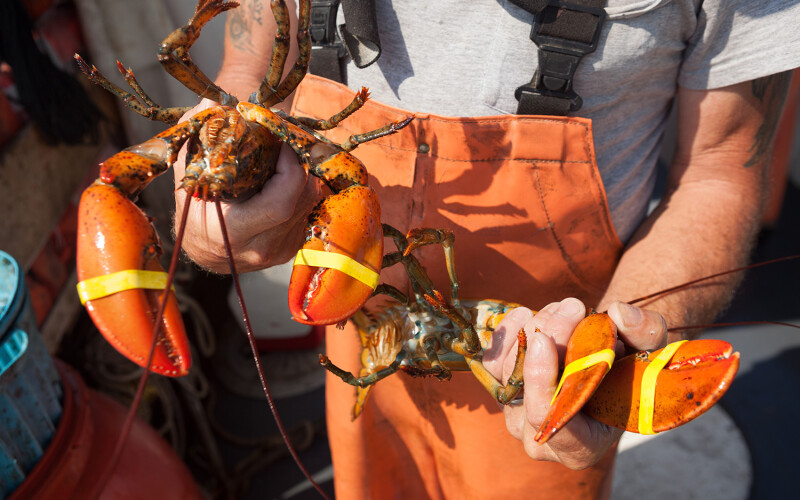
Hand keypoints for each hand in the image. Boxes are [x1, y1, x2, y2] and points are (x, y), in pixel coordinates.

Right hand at [172, 99, 320, 273]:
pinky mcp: (293, 248)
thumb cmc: (195, 207)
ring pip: (311, 205)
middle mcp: (262, 248)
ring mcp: (281, 252)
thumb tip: (213, 104)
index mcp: (235, 233)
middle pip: (302, 200)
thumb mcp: (189, 174)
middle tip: (286, 144)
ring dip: (305, 176)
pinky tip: (288, 179)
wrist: (205, 247)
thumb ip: (200, 139)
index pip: (281, 202)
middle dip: (299, 166)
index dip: (290, 168)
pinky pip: (311, 212)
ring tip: (286, 158)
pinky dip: (305, 190)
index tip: (281, 142)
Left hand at [483, 298, 667, 469]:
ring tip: (562, 309)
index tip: (546, 339)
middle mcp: (540, 438)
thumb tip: (620, 313)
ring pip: (508, 371)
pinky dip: (508, 333)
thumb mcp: (652, 351)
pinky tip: (526, 314)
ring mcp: (516, 414)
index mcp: (580, 448)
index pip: (548, 420)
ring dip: (534, 330)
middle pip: (527, 388)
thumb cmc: (632, 368)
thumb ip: (646, 333)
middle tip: (573, 307)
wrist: (608, 364)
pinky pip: (491, 362)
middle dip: (549, 338)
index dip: (542, 380)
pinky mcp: (502, 390)